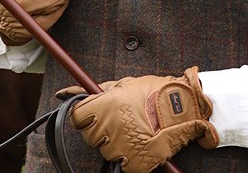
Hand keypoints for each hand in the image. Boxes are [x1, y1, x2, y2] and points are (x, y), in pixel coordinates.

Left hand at [60, 67, 217, 172]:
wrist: (183, 108)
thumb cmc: (152, 92)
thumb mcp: (123, 84)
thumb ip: (94, 90)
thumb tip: (64, 92)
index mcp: (104, 105)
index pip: (77, 117)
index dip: (83, 117)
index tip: (93, 115)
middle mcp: (110, 128)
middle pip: (90, 136)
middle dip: (101, 130)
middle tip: (119, 122)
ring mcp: (122, 148)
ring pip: (107, 152)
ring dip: (116, 144)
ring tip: (133, 131)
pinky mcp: (135, 164)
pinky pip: (124, 165)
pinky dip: (130, 157)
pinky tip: (141, 143)